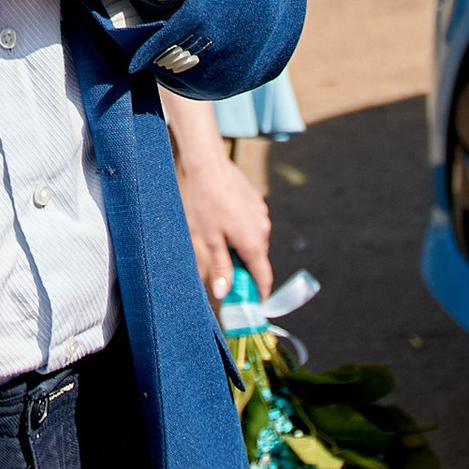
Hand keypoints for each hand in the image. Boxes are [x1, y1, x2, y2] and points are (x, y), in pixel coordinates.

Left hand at [166, 94, 271, 304]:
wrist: (208, 165)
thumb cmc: (205, 203)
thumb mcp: (209, 239)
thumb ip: (219, 267)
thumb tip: (224, 293)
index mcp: (254, 243)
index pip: (263, 277)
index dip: (259, 293)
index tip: (253, 304)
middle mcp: (263, 230)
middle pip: (257, 259)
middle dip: (244, 268)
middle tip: (224, 273)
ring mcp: (262, 214)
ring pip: (254, 240)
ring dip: (241, 247)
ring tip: (218, 241)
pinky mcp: (257, 201)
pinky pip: (252, 224)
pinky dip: (241, 230)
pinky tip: (223, 221)